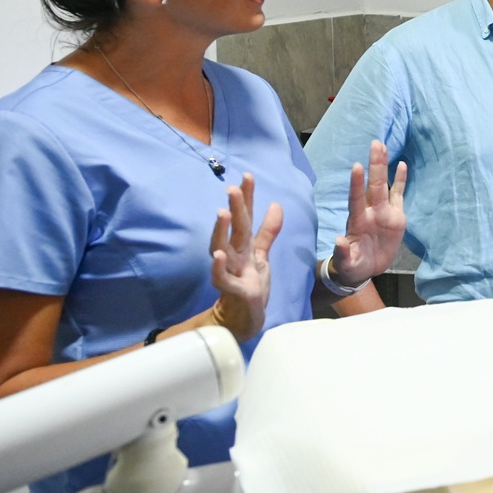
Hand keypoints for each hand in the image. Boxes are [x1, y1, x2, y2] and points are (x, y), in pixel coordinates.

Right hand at [210, 172, 283, 342]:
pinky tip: (217, 255)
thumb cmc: (251, 283)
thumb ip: (268, 231)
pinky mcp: (233, 289)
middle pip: (234, 228)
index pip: (246, 217)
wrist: (244, 317)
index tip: (248, 175)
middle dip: (234, 208)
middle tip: (232, 188)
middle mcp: (235, 254)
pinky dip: (218, 267)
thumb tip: (275, 204)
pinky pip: (222, 277)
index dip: (247, 198)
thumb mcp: (262, 254)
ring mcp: (232, 271)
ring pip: (222, 248)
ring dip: (222, 231)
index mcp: (244, 245)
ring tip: (222, 213)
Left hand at [329, 140, 406, 287]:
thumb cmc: (352, 266)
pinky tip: (402, 165)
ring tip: (383, 146)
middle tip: (375, 143)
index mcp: (357, 222)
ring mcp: (383, 212)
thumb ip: (342, 253)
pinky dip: (400, 180)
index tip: (356, 167)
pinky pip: (398, 194)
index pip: (357, 199)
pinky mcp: (395, 216)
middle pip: (373, 185)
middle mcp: (370, 211)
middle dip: (374, 165)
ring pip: (384, 185)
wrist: (365, 268)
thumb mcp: (346, 264)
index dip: (357, 184)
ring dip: (384, 166)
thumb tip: (338, 240)